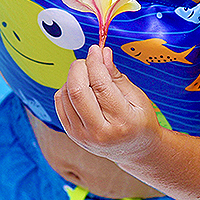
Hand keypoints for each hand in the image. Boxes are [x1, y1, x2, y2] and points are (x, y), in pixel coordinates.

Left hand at [54, 44, 162, 163]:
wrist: (134, 150)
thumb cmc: (139, 122)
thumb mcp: (137, 97)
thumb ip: (117, 76)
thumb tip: (103, 54)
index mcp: (122, 122)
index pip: (101, 85)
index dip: (95, 62)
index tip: (96, 49)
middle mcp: (99, 133)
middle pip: (77, 91)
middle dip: (80, 67)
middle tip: (88, 60)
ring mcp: (82, 136)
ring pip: (66, 95)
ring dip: (73, 77)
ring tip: (88, 76)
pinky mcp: (72, 134)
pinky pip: (60, 102)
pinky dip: (67, 88)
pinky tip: (81, 88)